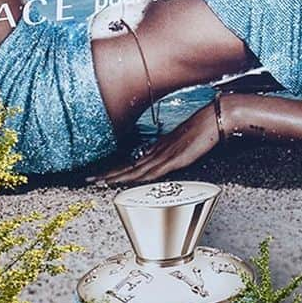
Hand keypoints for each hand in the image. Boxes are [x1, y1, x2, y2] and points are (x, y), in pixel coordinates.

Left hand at [90, 104, 221, 184]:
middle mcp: (156, 152)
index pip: (130, 163)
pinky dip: (139, 176)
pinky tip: (129, 180)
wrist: (212, 120)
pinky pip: (153, 170)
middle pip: (127, 167)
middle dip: (107, 174)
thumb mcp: (181, 147)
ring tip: (100, 182)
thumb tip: (160, 165)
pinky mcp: (174, 159)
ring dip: (118, 177)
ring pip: (135, 170)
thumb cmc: (200, 132)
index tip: (99, 175)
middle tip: (89, 180)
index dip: (114, 170)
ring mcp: (164, 156)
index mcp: (156, 149)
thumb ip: (169, 156)